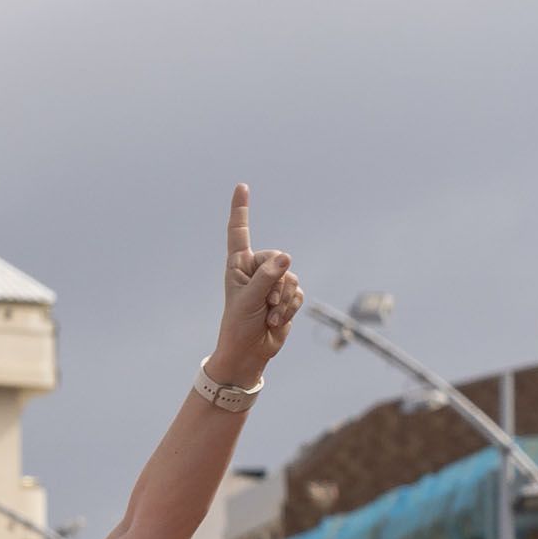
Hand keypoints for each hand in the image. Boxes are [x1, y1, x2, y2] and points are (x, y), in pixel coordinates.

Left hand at [209, 183, 302, 388]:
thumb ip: (267, 277)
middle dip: (277, 282)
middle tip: (265, 303)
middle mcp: (256, 270)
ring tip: (268, 315)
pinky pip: (299, 293)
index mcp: (238, 266)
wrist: (249, 352)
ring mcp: (273, 282)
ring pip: (292, 277)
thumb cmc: (239, 326)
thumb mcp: (249, 300)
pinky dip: (290, 308)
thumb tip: (287, 257)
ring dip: (283, 299)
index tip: (241, 186)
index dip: (240, 209)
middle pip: (279, 258)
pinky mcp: (287, 295)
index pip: (239, 233)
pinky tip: (276, 320)